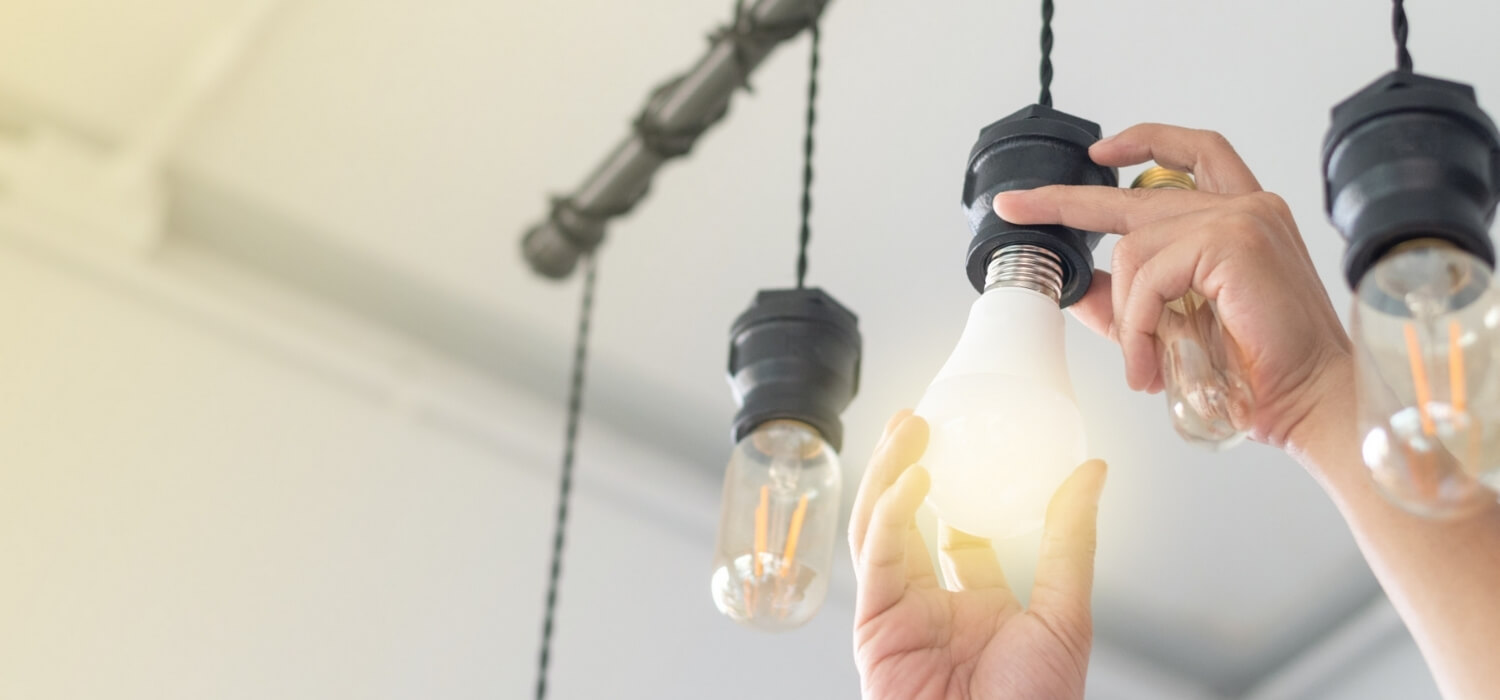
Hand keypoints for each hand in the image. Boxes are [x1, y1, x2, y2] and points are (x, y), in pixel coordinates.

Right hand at [849, 410, 1107, 699]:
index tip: (964, 436)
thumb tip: (1091, 473)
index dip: (959, 484)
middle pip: (911, 521)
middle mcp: (935, 608)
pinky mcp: (875, 627)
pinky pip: (878, 560)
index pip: (960, 532)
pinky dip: (890, 515)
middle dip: (910, 467)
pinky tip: (914, 479)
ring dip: (892, 476)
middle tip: (920, 417)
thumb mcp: (1066, 614)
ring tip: (911, 427)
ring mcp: (900, 616)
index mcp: (981, 608)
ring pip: (883, 530)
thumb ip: (1070, 539)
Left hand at [992, 123, 1352, 449]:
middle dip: (1067, 201)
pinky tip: (1151, 361)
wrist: (1311, 401)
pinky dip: (1138, 325)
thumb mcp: (1179, 326)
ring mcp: (1243, 219)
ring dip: (1127, 316)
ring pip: (1135, 250)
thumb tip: (1078, 288)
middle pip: (1140, 192)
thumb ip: (1131, 301)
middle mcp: (1248, 207)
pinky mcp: (1234, 243)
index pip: (1190, 156)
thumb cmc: (1263, 370)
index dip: (1141, 143)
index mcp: (1244, 218)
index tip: (1096, 151)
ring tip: (1144, 364)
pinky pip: (1150, 277)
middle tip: (1017, 208)